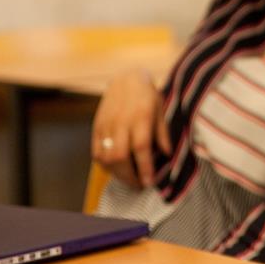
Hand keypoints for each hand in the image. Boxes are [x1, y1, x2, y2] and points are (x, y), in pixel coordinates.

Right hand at [91, 68, 168, 188]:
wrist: (125, 78)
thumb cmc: (148, 96)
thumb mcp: (161, 110)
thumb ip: (163, 134)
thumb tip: (167, 155)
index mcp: (140, 117)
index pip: (141, 148)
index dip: (145, 168)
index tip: (149, 182)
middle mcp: (121, 122)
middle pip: (120, 157)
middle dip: (129, 176)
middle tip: (139, 185)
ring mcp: (106, 125)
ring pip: (105, 157)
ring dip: (117, 173)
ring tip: (129, 178)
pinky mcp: (96, 127)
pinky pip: (96, 152)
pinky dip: (105, 165)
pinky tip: (115, 169)